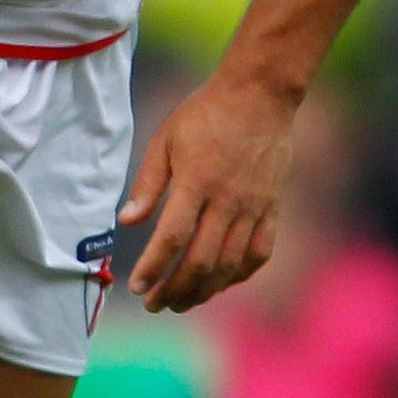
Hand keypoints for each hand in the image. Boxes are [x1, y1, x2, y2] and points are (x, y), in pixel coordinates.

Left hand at [119, 75, 294, 312]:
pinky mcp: (272, 207)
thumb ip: (147, 184)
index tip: (136, 286)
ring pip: (231, 265)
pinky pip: (259, 252)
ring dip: (204, 291)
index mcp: (196, 181)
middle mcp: (227, 200)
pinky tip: (221, 283)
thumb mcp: (164, 140)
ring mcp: (254, 206)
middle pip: (201, 261)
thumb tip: (126, 222)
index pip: (171, 238)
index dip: (152, 268)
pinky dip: (239, 275)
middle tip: (154, 303)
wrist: (260, 94)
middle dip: (175, 290)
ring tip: (182, 302)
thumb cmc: (205, 113)